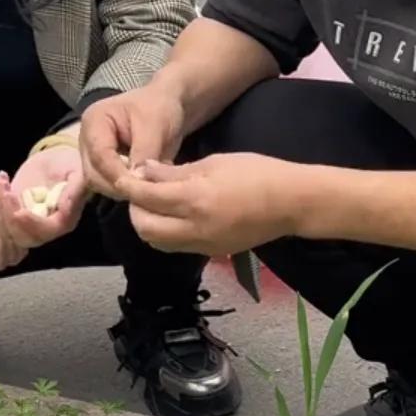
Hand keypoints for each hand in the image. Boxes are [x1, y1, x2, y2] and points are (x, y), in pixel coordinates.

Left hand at [0, 142, 86, 249]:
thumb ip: (74, 190)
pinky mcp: (13, 214)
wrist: (56, 161)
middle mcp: (45, 229)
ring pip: (6, 230)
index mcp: (64, 222)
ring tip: (3, 181)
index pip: (46, 232)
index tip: (20, 210)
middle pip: (23, 237)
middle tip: (6, 191)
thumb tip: (65, 209)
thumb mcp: (77, 172)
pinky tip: (2, 180)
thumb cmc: (70, 164)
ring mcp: (27, 223)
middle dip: (9, 217)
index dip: (31, 224)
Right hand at [80, 84, 184, 198]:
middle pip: (93, 173)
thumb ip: (144, 152)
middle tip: (146, 193)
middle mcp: (87, 139)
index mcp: (94, 121)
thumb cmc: (159, 108)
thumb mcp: (155, 126)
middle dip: (118, 186)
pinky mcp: (102, 166)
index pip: (99, 155)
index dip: (117, 174)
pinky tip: (138, 195)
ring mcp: (92, 154)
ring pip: (98, 183)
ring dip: (120, 191)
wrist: (164, 104)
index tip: (139, 187)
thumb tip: (137, 181)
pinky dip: (120, 191)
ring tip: (146, 192)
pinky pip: (105, 184)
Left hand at [119, 153, 302, 254]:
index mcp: (195, 200)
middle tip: (139, 191)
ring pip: (157, 243)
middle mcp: (194, 228)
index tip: (124, 176)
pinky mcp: (212, 252)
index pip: (146, 198)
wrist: (291, 203)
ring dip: (149, 224)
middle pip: (145, 229)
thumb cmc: (257, 173)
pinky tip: (175, 215)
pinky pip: (177, 246)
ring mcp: (203, 245)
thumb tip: (144, 172)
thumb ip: (175, 172)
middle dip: (136, 210)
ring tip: (156, 204)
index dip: (130, 186)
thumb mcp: (213, 163)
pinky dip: (166, 232)